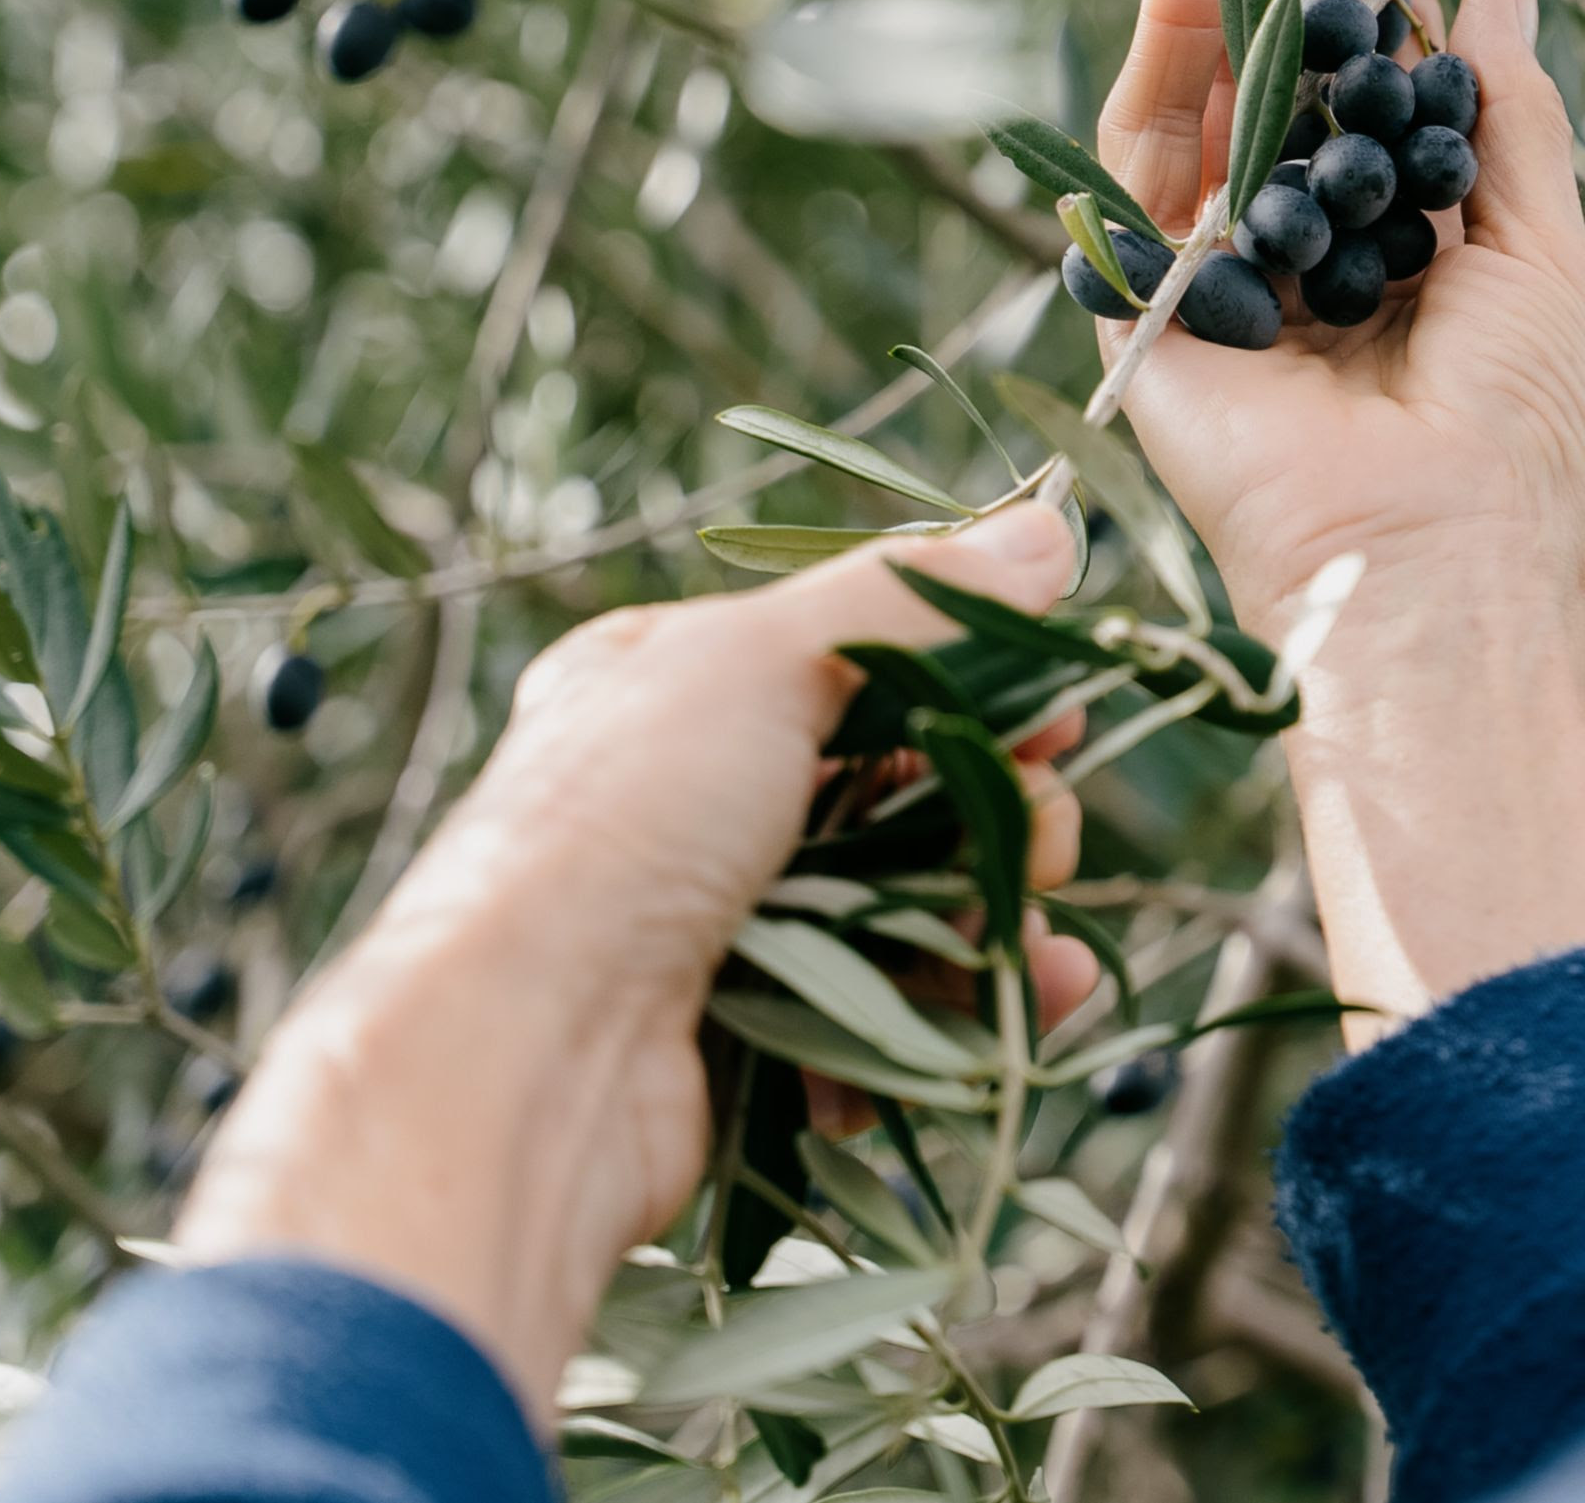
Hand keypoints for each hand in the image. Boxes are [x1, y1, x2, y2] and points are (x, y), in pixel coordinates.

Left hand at [172, 507, 1088, 1406]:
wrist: (526, 1055)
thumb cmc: (622, 823)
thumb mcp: (762, 661)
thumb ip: (911, 595)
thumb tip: (1048, 529)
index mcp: (680, 689)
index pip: (864, 661)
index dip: (978, 681)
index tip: (1058, 711)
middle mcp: (699, 802)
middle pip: (908, 787)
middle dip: (1003, 808)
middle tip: (1048, 833)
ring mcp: (727, 927)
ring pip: (911, 905)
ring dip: (1000, 916)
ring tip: (1038, 946)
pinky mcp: (757, 1040)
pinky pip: (891, 1012)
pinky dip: (962, 1010)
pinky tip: (1016, 1008)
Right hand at [1097, 0, 1584, 1038]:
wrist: (1438, 579)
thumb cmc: (1522, 446)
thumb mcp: (1546, 253)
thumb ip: (1512, 115)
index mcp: (1399, 248)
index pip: (1365, 73)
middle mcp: (1297, 252)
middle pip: (1262, 52)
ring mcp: (1210, 275)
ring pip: (1195, 73)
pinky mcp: (1141, 304)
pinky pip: (1145, 143)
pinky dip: (1174, 26)